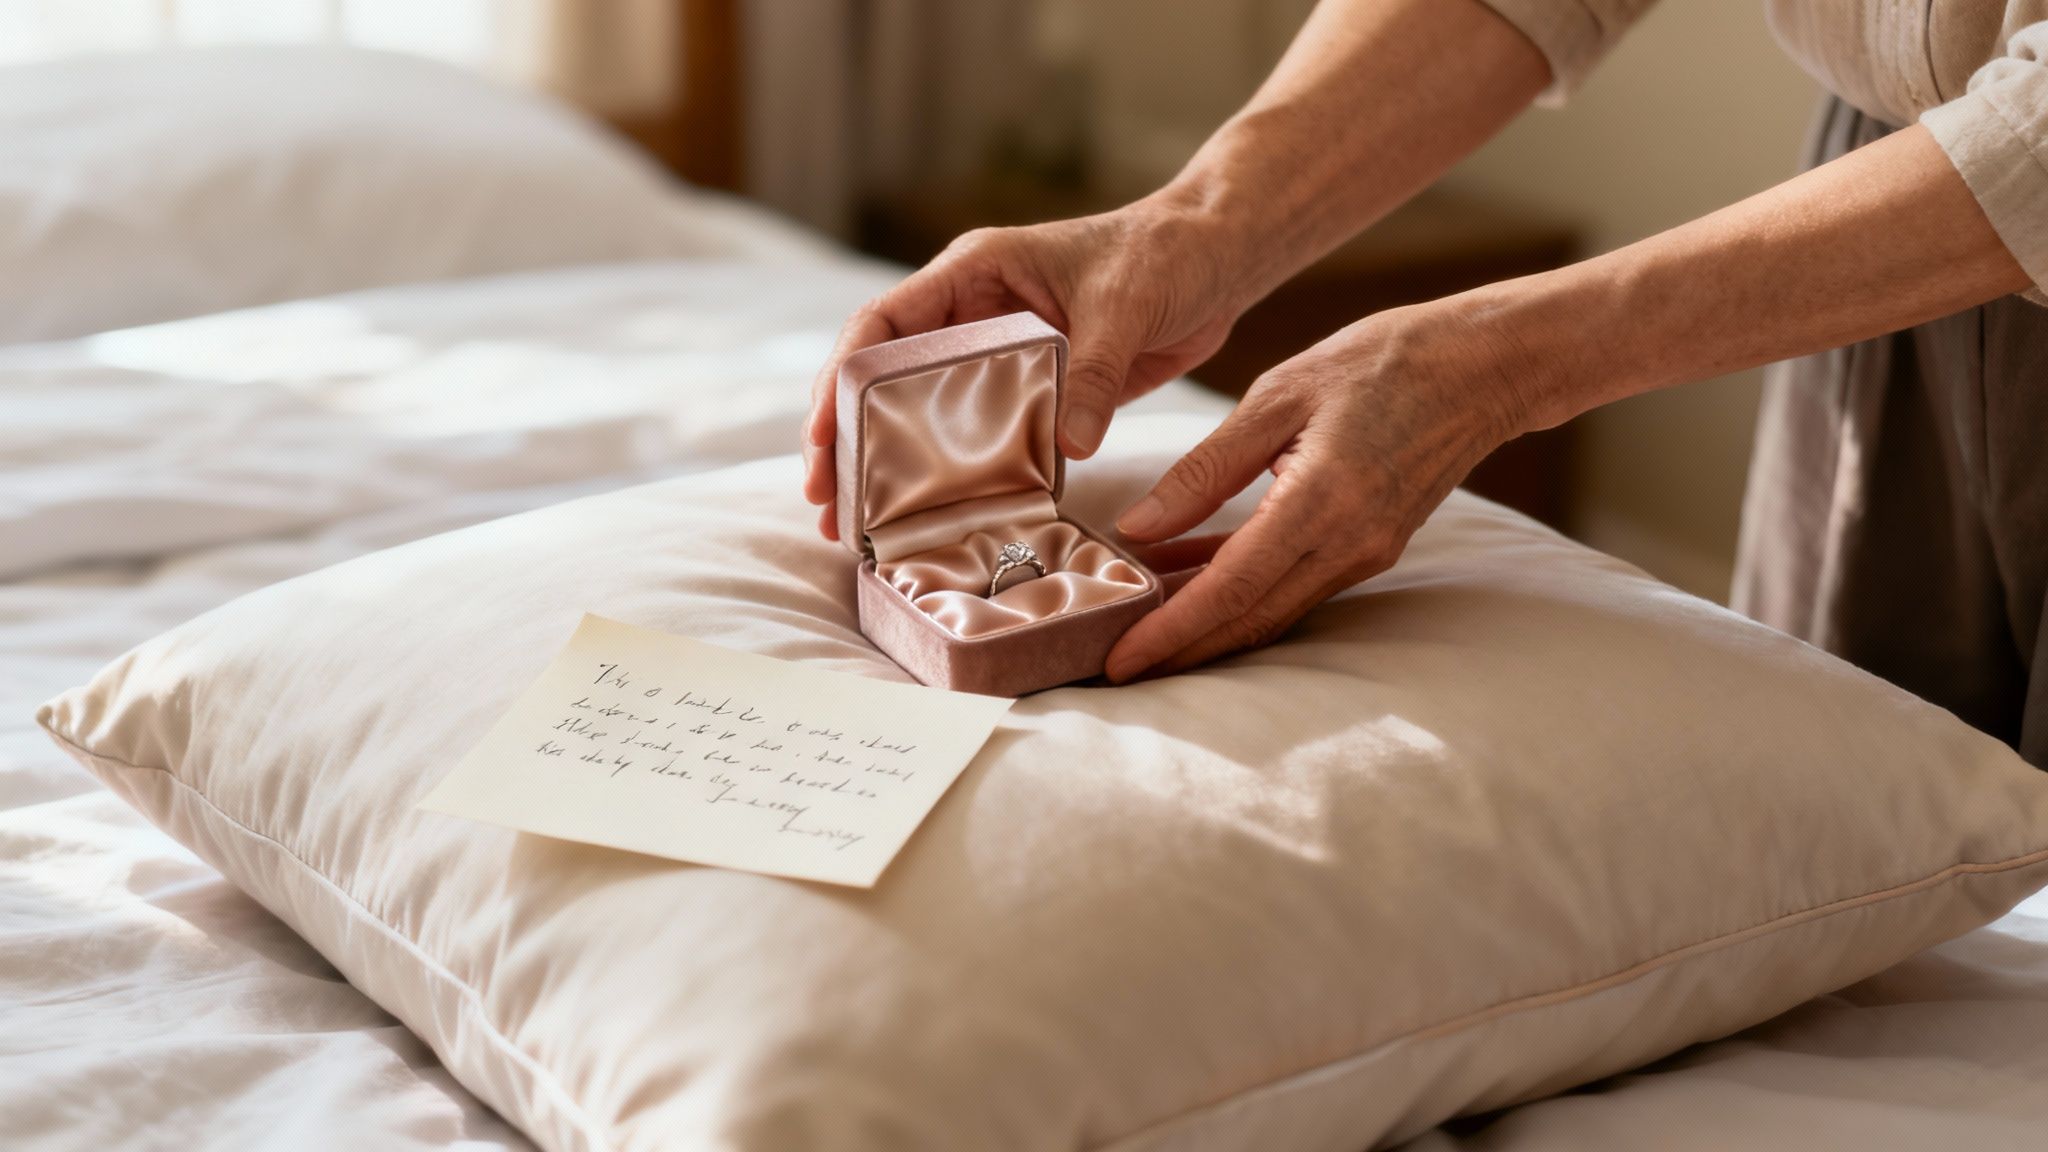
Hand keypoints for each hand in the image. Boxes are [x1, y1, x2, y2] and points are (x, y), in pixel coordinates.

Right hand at [802, 200, 1247, 538]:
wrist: (1218, 258)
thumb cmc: (1167, 254)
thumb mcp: (1126, 305)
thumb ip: (1093, 371)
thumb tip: (1070, 444)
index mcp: (974, 272)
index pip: (883, 325)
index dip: (841, 380)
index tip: (822, 436)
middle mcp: (971, 313)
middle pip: (881, 377)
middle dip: (846, 437)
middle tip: (823, 502)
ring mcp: (997, 355)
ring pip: (919, 412)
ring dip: (885, 464)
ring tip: (853, 524)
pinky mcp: (1031, 390)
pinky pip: (978, 437)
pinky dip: (952, 476)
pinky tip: (928, 519)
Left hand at [1103, 303, 1534, 681]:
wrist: (1484, 366)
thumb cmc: (1381, 361)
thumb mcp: (1279, 395)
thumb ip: (1206, 468)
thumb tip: (1138, 526)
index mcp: (1320, 502)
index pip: (1230, 589)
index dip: (1170, 631)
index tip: (1120, 659)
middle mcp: (1348, 544)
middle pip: (1249, 620)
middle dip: (1180, 652)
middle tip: (1114, 667)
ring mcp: (1365, 552)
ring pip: (1271, 611)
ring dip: (1208, 627)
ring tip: (1140, 629)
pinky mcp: (1370, 547)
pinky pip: (1293, 585)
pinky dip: (1241, 591)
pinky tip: (1189, 575)